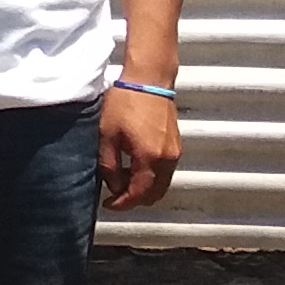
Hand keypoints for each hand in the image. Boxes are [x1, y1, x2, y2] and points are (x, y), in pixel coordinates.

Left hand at [99, 85, 178, 209]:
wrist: (149, 79)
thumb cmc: (125, 103)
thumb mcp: (107, 135)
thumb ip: (110, 165)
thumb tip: (114, 187)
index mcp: (149, 158)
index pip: (139, 194)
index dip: (123, 204)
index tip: (109, 204)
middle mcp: (167, 159)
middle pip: (155, 194)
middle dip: (135, 199)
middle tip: (115, 195)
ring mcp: (175, 152)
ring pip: (162, 184)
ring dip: (144, 188)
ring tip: (122, 181)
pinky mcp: (176, 145)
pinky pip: (166, 171)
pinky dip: (152, 177)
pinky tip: (134, 168)